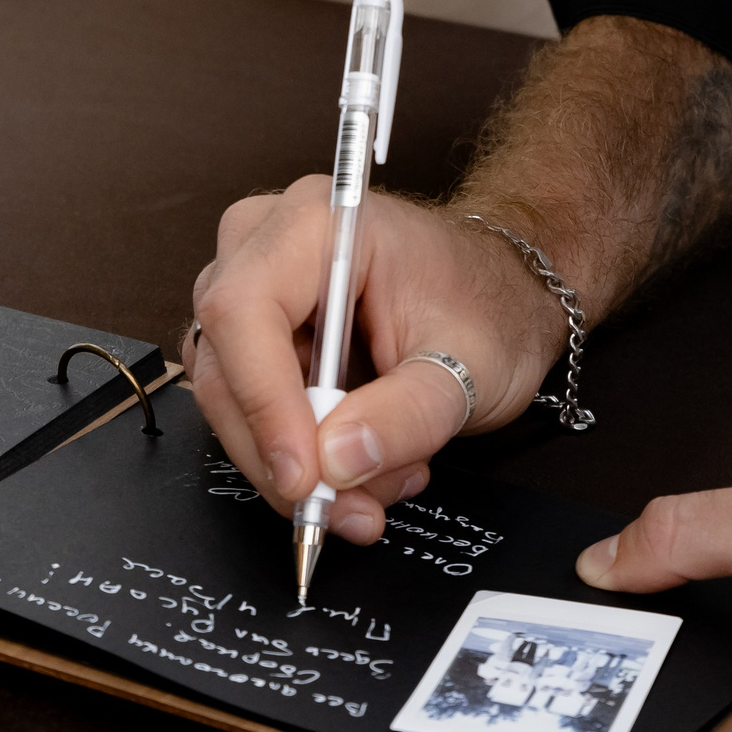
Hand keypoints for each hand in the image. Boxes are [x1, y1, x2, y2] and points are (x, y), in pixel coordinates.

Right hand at [186, 177, 562, 541]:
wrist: (505, 294)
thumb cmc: (489, 305)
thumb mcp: (469, 366)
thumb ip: (406, 415)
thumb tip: (334, 462)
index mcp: (319, 222)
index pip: (246, 309)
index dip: (264, 401)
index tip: (304, 475)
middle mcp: (268, 242)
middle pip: (226, 362)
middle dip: (283, 453)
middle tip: (348, 509)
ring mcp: (255, 287)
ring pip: (229, 396)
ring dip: (297, 460)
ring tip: (378, 484)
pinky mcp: (257, 334)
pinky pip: (248, 407)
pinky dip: (300, 453)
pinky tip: (362, 465)